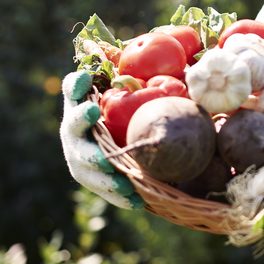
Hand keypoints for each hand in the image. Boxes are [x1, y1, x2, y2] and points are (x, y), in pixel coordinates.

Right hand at [60, 70, 144, 209]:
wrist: (136, 142)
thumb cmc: (143, 111)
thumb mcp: (147, 94)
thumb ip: (155, 80)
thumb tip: (191, 63)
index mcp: (85, 103)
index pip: (74, 88)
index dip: (76, 83)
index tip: (87, 77)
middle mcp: (78, 128)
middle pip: (72, 124)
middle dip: (80, 118)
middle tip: (93, 112)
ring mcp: (80, 153)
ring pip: (82, 161)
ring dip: (98, 167)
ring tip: (118, 176)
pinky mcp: (91, 176)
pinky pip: (102, 187)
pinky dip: (118, 194)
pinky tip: (136, 200)